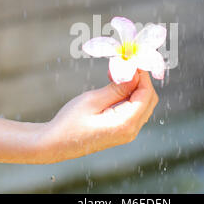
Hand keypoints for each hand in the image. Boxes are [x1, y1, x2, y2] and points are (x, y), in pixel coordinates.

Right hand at [35, 70, 158, 162]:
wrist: (54, 144)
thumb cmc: (69, 123)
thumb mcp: (93, 100)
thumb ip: (117, 88)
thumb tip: (135, 74)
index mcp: (125, 124)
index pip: (146, 94)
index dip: (142, 74)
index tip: (132, 59)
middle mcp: (130, 131)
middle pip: (148, 99)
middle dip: (140, 79)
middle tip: (124, 64)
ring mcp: (126, 132)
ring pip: (142, 104)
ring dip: (133, 86)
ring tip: (115, 73)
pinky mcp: (121, 131)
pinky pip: (133, 110)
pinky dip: (128, 95)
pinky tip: (114, 85)